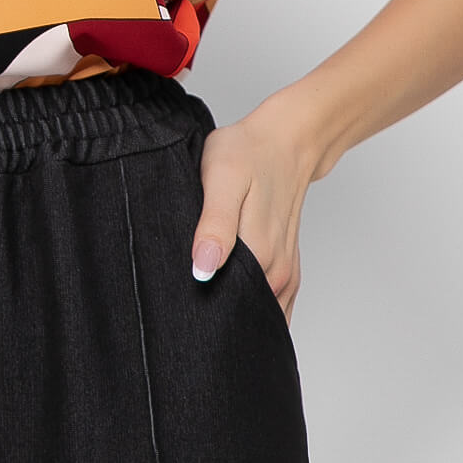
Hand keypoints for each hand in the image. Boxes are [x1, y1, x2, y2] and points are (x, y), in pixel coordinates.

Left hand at [189, 101, 317, 324]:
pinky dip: (251, 311)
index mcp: (259, 254)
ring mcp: (285, 274)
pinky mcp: (287, 269)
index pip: (225, 309)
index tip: (176, 311)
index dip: (198, 314)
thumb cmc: (248, 153)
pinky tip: (227, 301)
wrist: (285, 142)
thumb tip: (202, 271)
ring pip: (256, 315)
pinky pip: (273, 307)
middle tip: (181, 310)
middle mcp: (277, 273)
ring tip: (200, 308)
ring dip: (231, 317)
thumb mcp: (222, 178)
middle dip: (211, 320)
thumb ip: (214, 226)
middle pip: (239, 315)